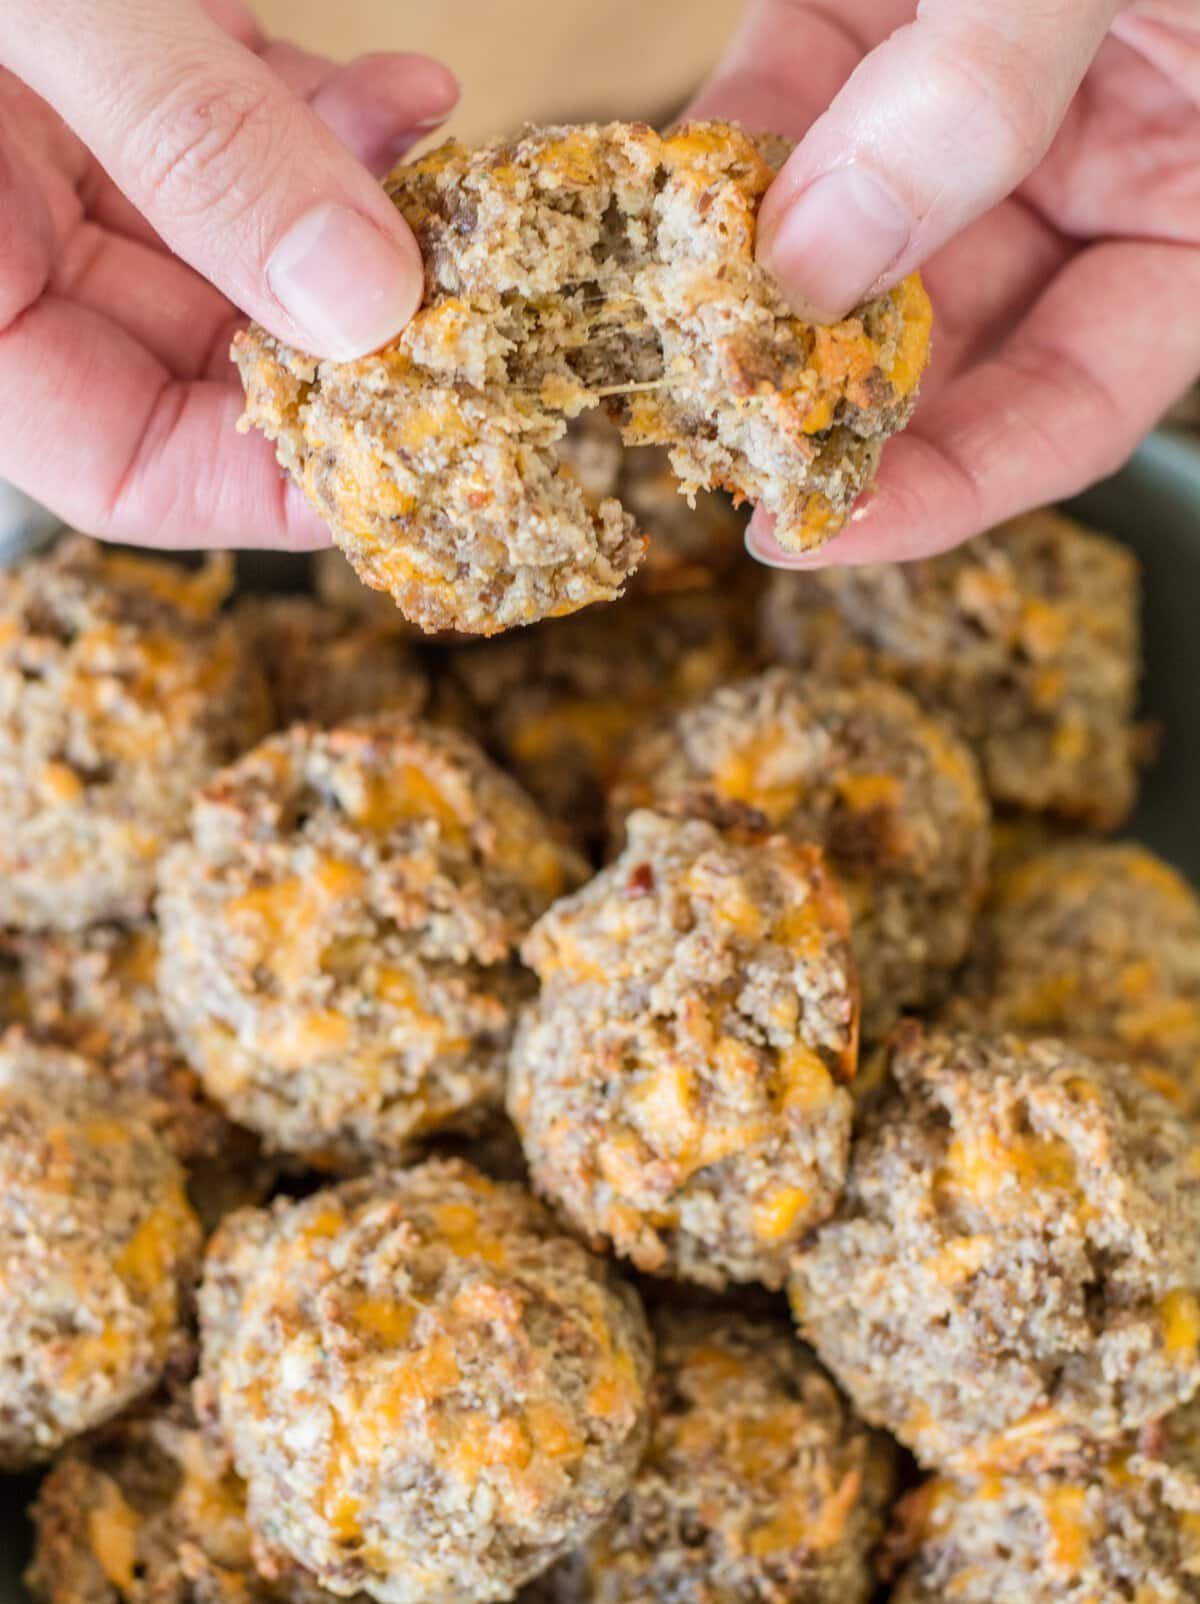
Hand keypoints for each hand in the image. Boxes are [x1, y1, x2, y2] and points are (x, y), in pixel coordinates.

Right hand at [0, 0, 456, 549]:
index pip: (124, 463)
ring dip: (358, 223)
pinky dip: (323, 121)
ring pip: (239, 250)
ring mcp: (51, 146)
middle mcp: (6, 241)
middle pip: (204, 362)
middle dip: (349, 334)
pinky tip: (404, 95)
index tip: (417, 443)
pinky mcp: (104, 63)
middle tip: (472, 302)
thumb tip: (365, 299)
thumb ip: (187, 132)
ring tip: (450, 180)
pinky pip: (232, 133)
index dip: (272, 481)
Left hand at [694, 0, 1199, 566]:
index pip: (1075, 406)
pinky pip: (774, 123)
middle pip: (942, 353)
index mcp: (1191, 195)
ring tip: (670, 354)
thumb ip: (985, 92)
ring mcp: (959, 109)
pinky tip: (657, 221)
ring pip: (842, 253)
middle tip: (725, 449)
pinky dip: (710, 174)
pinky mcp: (857, 22)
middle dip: (827, 402)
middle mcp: (1078, 173)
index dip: (953, 487)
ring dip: (748, 303)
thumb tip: (823, 254)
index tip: (823, 530)